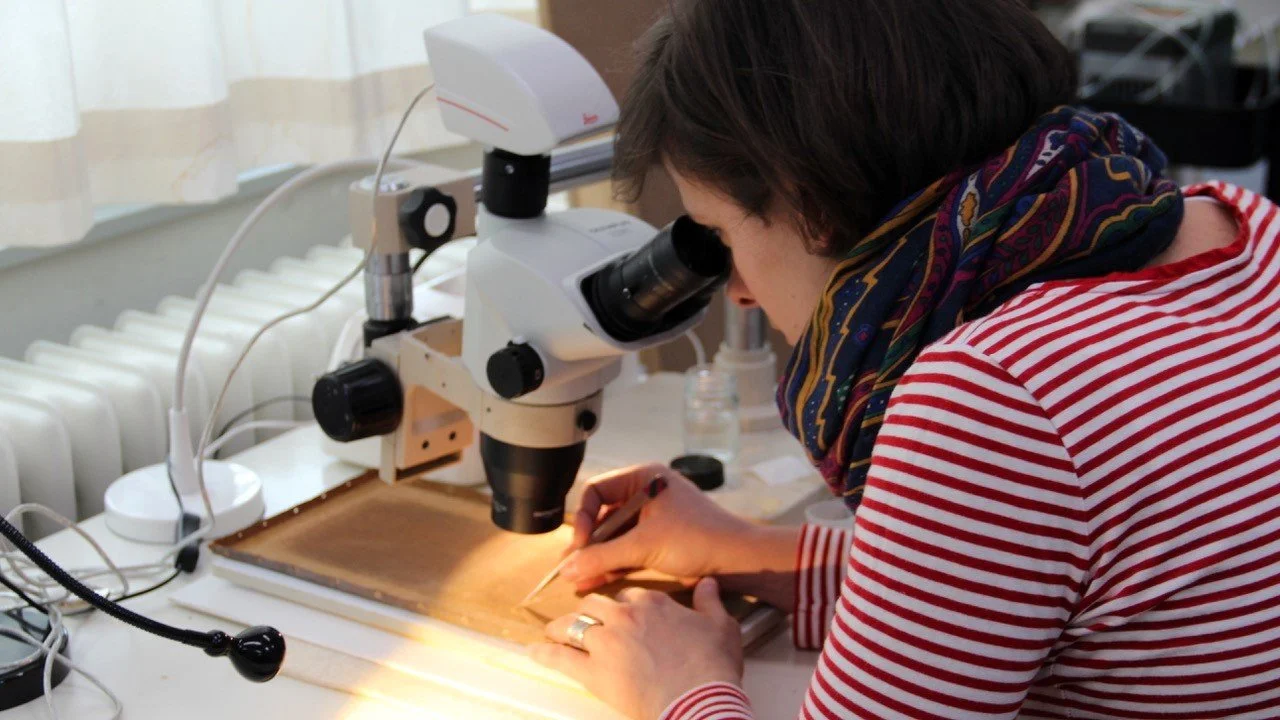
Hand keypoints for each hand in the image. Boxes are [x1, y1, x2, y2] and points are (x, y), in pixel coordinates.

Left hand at [529, 578, 743, 718]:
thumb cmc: (711, 666)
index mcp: (652, 604)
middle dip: (589, 611)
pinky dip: (543, 654)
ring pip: (573, 624)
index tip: (624, 613)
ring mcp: (605, 642)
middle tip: (585, 620)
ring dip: (561, 627)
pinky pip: (559, 658)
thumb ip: (710, 601)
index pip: (630, 596)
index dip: (625, 606)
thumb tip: (708, 584)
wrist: (698, 699)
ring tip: (553, 631)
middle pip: (595, 605)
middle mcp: (624, 617)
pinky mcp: (592, 671)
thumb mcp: (721, 626)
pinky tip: (533, 652)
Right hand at [562, 463, 755, 591]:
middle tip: (569, 566)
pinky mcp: (658, 540)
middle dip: (587, 543)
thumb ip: (603, 556)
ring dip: (597, 557)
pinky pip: (627, 549)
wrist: (738, 561)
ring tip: (577, 579)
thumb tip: (567, 568)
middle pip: (604, 516)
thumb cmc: (697, 539)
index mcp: (644, 479)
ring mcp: (652, 518)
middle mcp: (645, 494)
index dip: (584, 517)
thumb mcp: (645, 545)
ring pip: (614, 536)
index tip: (581, 544)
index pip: (597, 491)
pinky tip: (594, 580)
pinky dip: (612, 564)